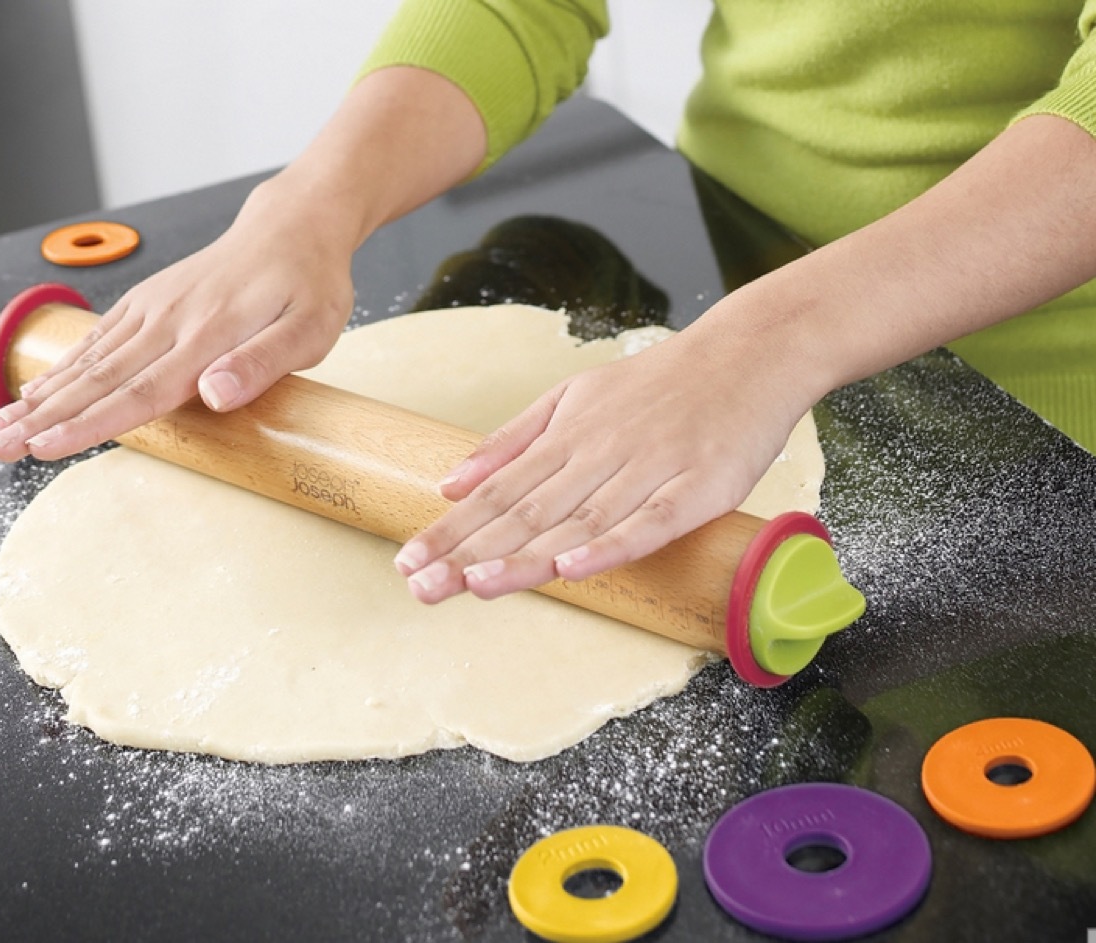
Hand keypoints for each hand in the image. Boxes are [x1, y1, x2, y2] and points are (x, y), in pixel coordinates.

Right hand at [0, 189, 355, 462]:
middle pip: (100, 379)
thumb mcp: (310, 330)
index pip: (141, 391)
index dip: (92, 423)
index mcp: (207, 336)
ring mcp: (155, 308)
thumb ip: (262, 363)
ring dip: (42, 394)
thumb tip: (214, 395)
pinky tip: (37, 387)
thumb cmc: (310, 284)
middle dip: (45, 417)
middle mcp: (171, 321)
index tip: (48, 447)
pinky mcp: (150, 300)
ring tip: (0, 426)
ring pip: (90, 359)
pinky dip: (64, 364)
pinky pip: (99, 337)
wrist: (293, 225)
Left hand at [393, 314, 812, 601]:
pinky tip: (573, 569)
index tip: (408, 561)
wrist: (750, 353)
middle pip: (526, 510)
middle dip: (470, 551)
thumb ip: (513, 440)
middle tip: (421, 586)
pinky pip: (650, 522)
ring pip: (578, 521)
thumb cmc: (661, 382)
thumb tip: (450, 481)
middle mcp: (599, 453)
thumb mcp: (574, 396)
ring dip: (525, 555)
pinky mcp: (698, 487)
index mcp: (568, 435)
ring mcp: (649, 470)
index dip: (452, 529)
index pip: (498, 491)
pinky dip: (611, 545)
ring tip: (475, 585)